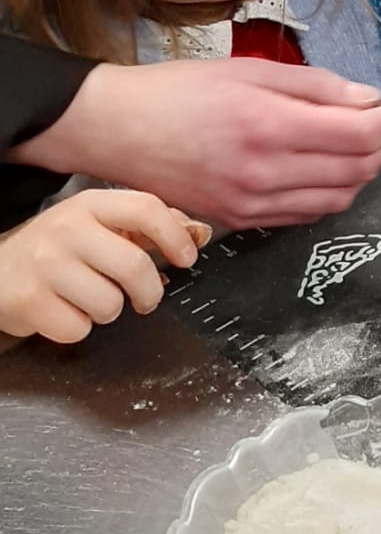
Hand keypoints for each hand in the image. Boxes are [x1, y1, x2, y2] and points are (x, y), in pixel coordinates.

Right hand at [0, 190, 205, 343]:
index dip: (175, 237)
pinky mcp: (29, 300)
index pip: (146, 209)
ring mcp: (45, 265)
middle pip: (134, 266)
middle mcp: (66, 229)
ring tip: (90, 298)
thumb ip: (149, 227)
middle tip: (146, 297)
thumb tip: (199, 233)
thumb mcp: (100, 225)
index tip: (186, 258)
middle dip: (150, 292)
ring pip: (109, 304)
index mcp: (90, 205)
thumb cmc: (59, 250)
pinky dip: (78, 327)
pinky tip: (65, 310)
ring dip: (109, 310)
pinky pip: (79, 329)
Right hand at [11, 60, 380, 229]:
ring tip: (365, 138)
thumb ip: (314, 86)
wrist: (113, 130)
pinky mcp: (241, 221)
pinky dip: (333, 191)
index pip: (362, 133)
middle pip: (359, 168)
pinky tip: (330, 166)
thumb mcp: (248, 69)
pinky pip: (308, 213)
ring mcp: (253, 204)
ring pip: (340, 197)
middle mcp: (264, 173)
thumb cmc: (175, 91)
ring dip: (365, 169)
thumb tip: (368, 99)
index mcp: (268, 126)